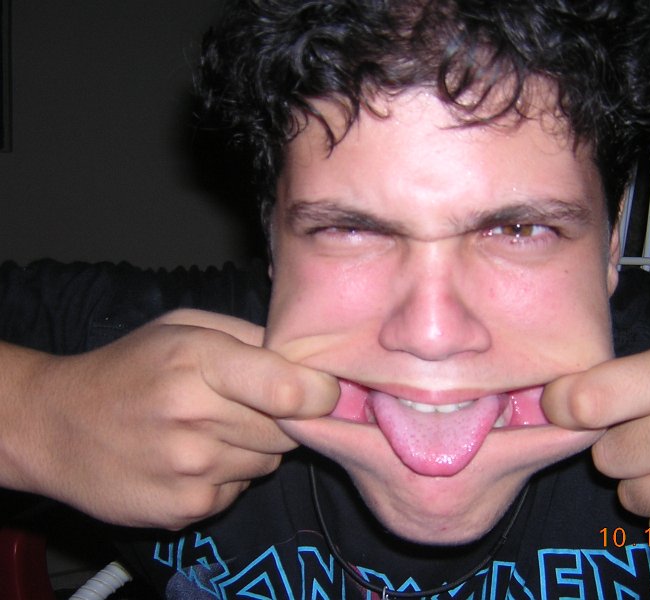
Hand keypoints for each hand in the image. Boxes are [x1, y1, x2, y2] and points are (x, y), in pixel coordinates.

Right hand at [0, 309, 338, 529]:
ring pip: (271, 461)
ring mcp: (190, 471)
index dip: (321, 393)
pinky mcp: (185, 510)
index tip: (322, 391)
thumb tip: (312, 361)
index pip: (293, 390)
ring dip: (256, 446)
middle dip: (285, 417)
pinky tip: (194, 457)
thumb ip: (250, 337)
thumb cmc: (129, 367)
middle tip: (252, 404)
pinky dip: (229, 474)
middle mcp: (194, 418)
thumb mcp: (184, 327)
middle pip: (289, 430)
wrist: (56, 426)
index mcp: (198, 360)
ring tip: (213, 428)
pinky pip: (241, 489)